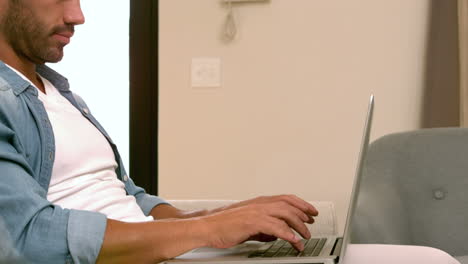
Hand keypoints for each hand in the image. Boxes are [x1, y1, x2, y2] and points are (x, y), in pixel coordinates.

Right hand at [200, 198, 317, 250]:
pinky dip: (287, 234)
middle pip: (289, 205)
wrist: (208, 227)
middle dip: (304, 214)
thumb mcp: (248, 224)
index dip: (301, 204)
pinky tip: (293, 240)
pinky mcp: (252, 222)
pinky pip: (276, 227)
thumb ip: (264, 227)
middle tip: (312, 223)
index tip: (310, 211)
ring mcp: (256, 212)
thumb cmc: (224, 225)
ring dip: (298, 226)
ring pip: (285, 214)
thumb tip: (276, 234)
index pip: (286, 198)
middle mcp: (259, 204)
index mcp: (259, 203)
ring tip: (305, 236)